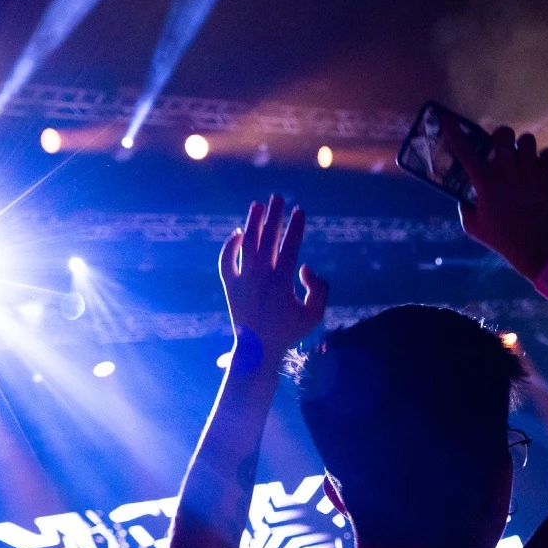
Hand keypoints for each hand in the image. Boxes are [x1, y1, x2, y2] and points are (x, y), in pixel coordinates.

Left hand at [219, 195, 327, 360]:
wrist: (257, 350)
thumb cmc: (289, 331)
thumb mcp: (314, 314)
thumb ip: (320, 289)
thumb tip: (306, 266)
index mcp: (282, 282)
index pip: (290, 245)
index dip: (296, 226)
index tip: (299, 210)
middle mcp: (261, 276)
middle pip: (268, 237)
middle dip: (274, 215)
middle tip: (278, 197)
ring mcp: (243, 280)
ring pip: (246, 243)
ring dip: (252, 222)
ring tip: (257, 205)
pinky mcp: (230, 285)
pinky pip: (226, 260)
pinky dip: (230, 245)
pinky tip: (238, 233)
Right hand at [439, 114, 547, 277]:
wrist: (535, 248)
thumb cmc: (500, 238)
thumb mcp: (473, 226)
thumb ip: (465, 208)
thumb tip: (465, 198)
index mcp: (484, 180)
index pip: (464, 149)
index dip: (453, 131)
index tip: (447, 118)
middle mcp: (506, 169)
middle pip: (504, 133)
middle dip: (502, 138)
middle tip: (502, 150)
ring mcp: (529, 171)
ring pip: (528, 140)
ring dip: (524, 148)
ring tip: (523, 161)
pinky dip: (544, 159)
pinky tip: (540, 169)